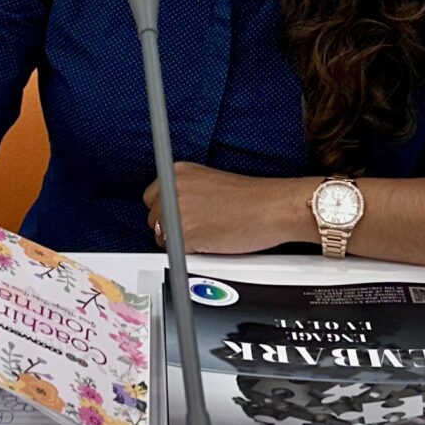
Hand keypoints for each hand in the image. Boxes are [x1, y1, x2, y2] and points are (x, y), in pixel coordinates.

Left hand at [143, 164, 301, 257]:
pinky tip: (211, 243)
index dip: (165, 211)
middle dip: (168, 227)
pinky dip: (191, 254)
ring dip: (178, 241)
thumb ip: (187, 193)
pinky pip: (175, 252)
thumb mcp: (210, 183)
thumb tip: (171, 212)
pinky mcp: (183, 234)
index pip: (152, 196)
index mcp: (179, 171)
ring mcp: (176, 211)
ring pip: (160, 237)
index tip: (178, 216)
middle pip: (152, 217)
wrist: (272, 208)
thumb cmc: (252, 199)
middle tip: (195, 229)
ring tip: (207, 235)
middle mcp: (173, 187)